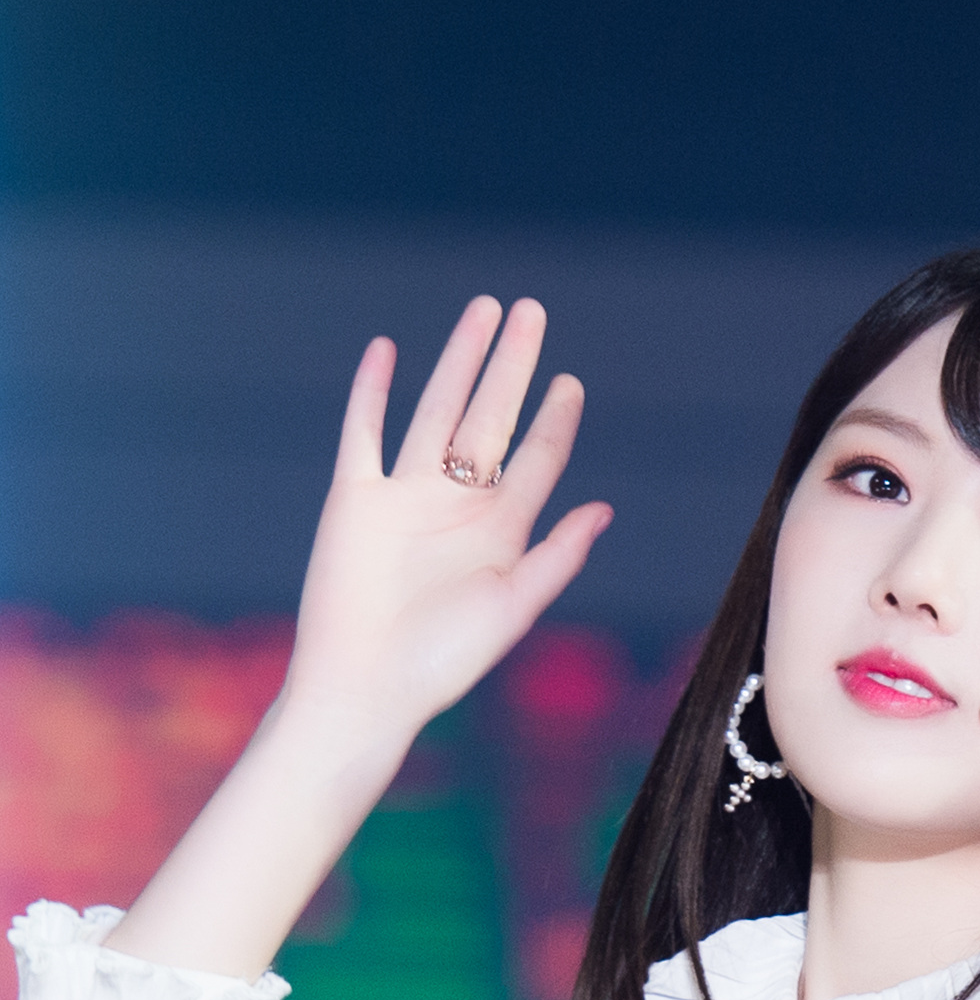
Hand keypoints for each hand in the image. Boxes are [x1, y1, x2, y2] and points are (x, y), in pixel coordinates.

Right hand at [283, 294, 611, 755]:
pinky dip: (373, 392)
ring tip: (484, 313)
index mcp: (501, 533)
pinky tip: (387, 350)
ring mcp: (405, 498)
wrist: (364, 687)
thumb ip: (557, 556)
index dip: (555, 420)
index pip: (535, 460)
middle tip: (532, 312)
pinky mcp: (355, 499)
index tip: (572, 382)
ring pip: (436, 411)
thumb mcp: (513, 607)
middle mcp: (456, 507)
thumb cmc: (442, 662)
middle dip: (512, 367)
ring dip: (459, 362)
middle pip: (490, 420)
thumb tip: (605, 509)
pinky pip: (365, 433)